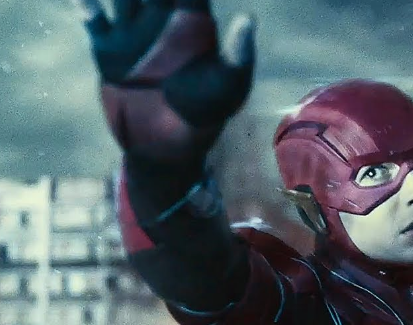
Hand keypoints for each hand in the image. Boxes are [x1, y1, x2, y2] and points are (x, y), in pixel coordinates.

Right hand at [73, 0, 255, 161]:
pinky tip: (86, 1)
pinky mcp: (108, 51)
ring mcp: (134, 35)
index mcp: (194, 25)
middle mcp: (162, 23)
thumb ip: (238, 55)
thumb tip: (248, 20)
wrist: (168, 145)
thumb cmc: (207, 114)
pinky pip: (95, 22)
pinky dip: (88, 7)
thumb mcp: (228, 87)